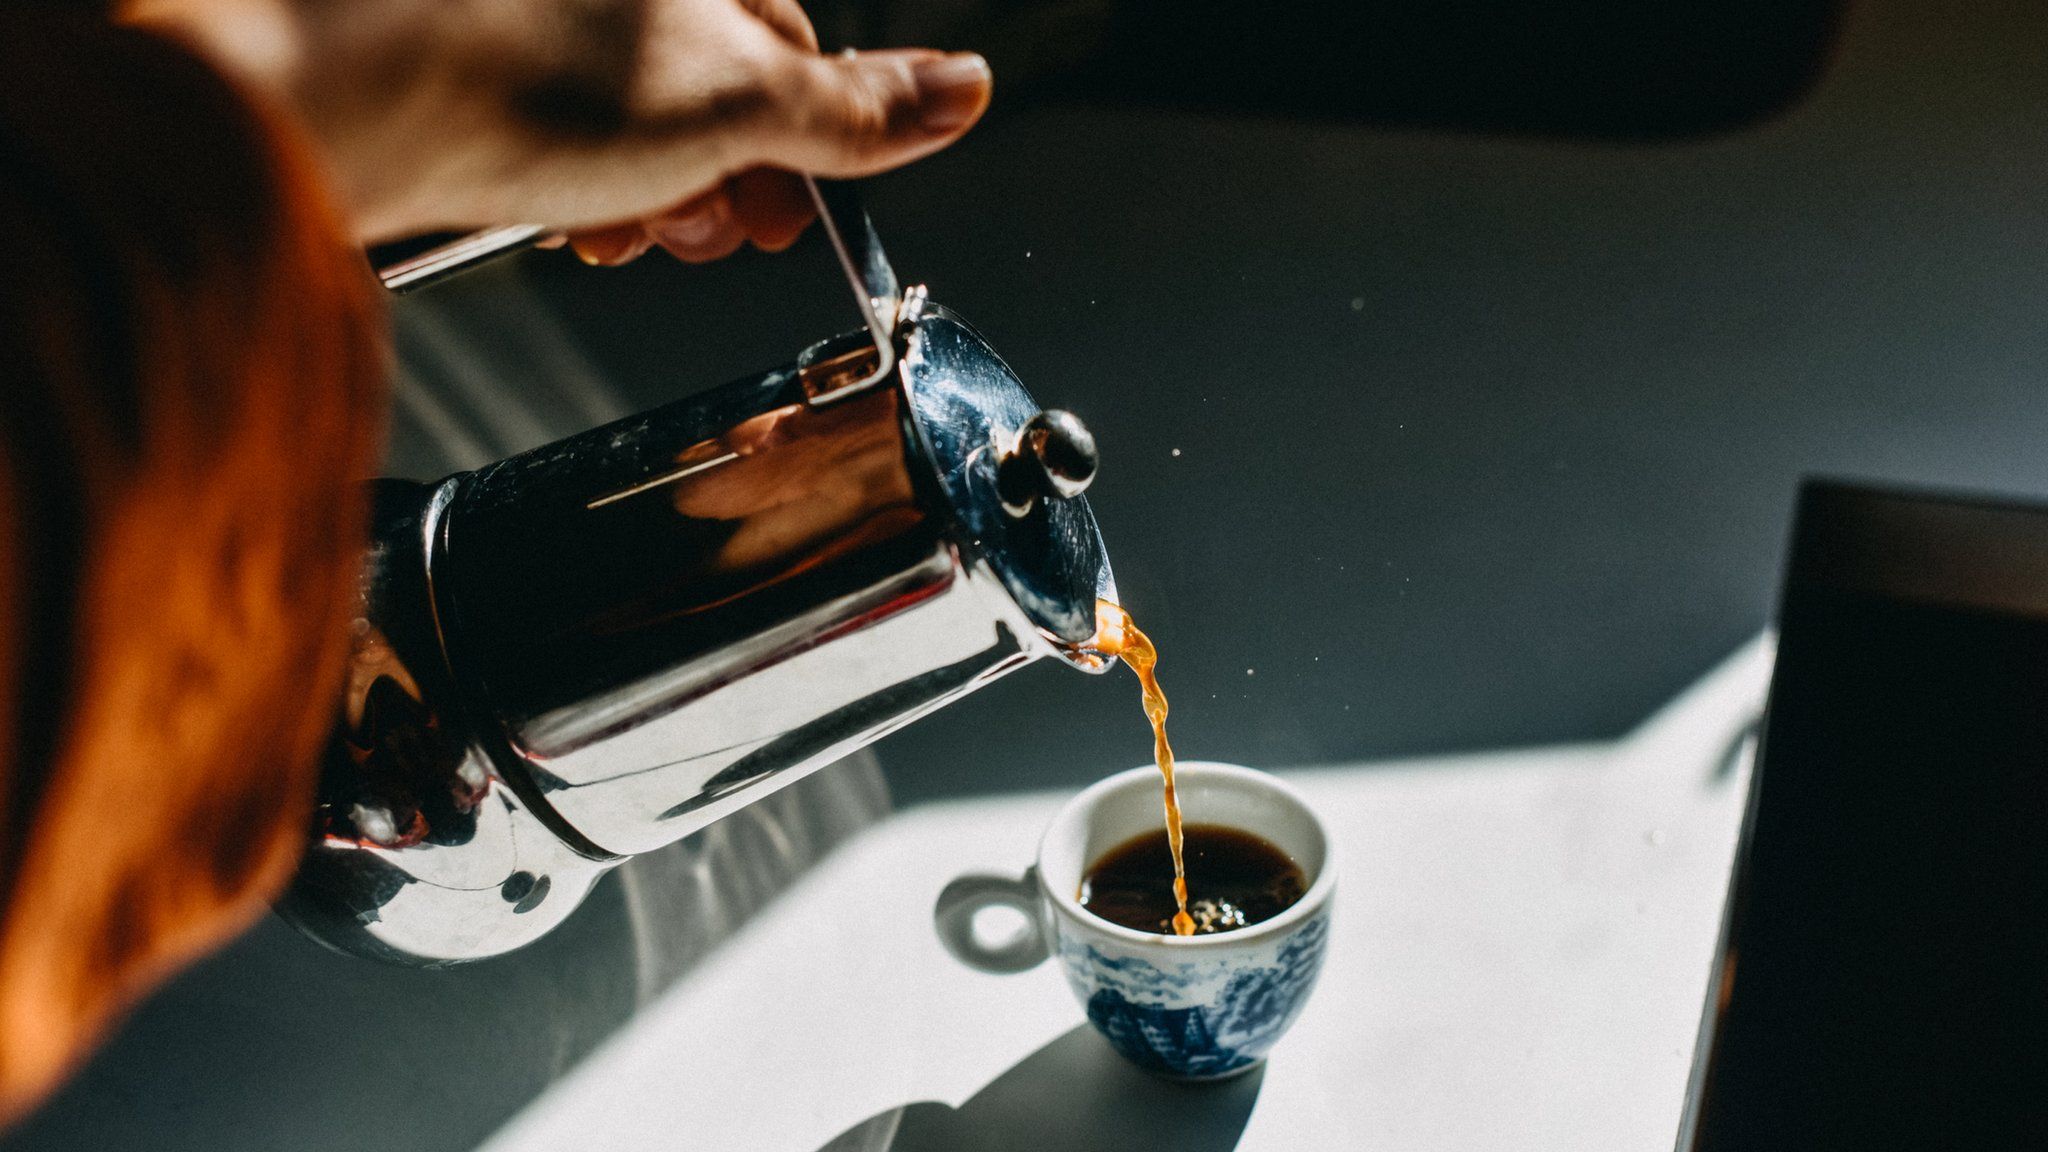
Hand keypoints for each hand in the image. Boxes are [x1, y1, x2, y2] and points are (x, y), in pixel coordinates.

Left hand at [126, 0, 992, 257]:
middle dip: (720, 178)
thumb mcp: (735, 100)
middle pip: (709, 83)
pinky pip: (554, 130)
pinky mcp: (472, 68)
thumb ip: (854, 108)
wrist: (338, 101)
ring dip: (649, 195)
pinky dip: (573, 188)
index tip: (783, 215)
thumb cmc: (524, 74)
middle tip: (705, 231)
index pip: (789, 44)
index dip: (800, 145)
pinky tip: (566, 222)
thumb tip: (963, 91)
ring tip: (626, 232)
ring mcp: (538, 21)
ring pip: (631, 116)